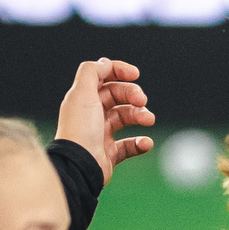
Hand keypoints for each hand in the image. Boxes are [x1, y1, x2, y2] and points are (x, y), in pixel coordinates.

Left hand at [56, 57, 157, 176]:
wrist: (79, 166)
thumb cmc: (80, 129)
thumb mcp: (82, 93)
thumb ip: (92, 71)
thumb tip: (105, 63)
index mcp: (83, 98)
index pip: (102, 77)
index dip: (119, 71)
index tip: (135, 74)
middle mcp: (91, 114)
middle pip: (117, 95)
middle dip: (133, 95)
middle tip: (142, 101)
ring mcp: (101, 134)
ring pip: (126, 117)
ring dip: (141, 116)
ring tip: (149, 120)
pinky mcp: (109, 154)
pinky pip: (130, 145)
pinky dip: (140, 143)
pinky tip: (145, 142)